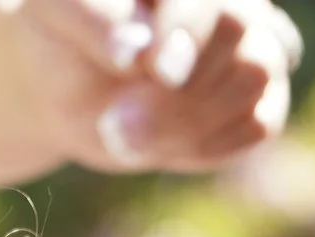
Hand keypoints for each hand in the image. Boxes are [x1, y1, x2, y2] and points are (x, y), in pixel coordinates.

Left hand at [5, 0, 301, 172]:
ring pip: (256, 77)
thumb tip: (136, 51)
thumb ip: (95, 17)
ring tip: (120, 135)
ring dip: (188, 122)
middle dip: (183, 91)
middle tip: (115, 123)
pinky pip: (259, 123)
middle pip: (243, 34)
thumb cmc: (62, 35)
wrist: (68, 88)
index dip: (184, 32)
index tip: (148, 68)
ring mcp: (253, 46)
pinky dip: (205, 143)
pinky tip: (154, 145)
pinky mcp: (259, 100)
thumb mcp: (55, 11)